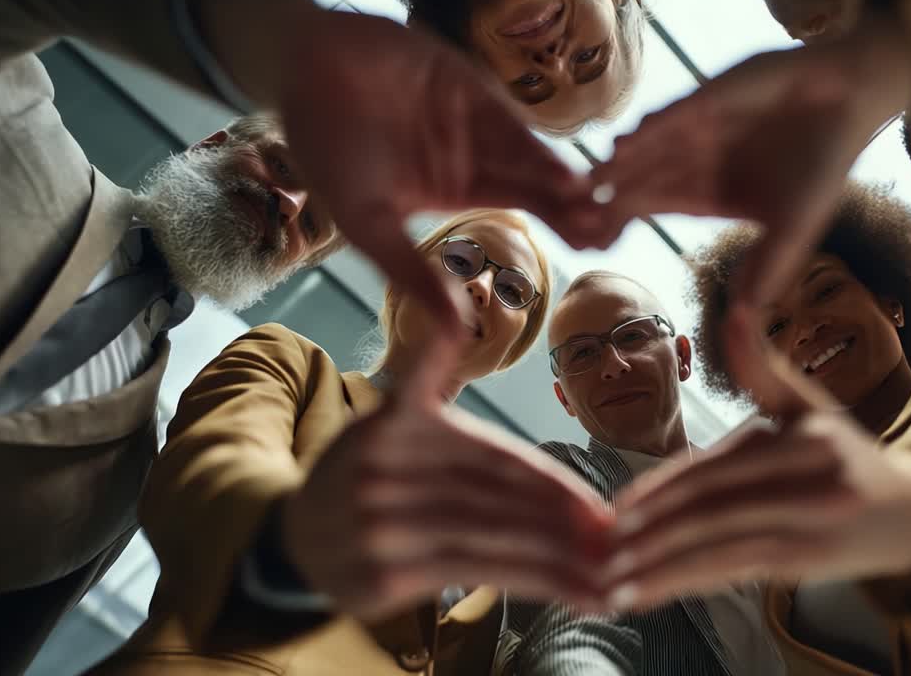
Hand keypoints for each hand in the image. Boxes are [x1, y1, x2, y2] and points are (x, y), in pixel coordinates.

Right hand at [199, 0, 589, 333]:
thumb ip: (409, 272)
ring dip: (565, 183)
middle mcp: (476, 155)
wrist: (302, 69)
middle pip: (538, 184)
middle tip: (615, 236)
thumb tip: (452, 335)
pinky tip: (569, 174)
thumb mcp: (367, 224)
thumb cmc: (326, 151)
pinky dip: (538, 148)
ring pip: (531, 157)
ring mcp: (475, 120)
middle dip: (575, 209)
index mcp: (456, 188)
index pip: (520, 211)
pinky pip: (510, 122)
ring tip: (600, 213)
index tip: (593, 254)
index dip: (557, 228)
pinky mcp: (469, 86)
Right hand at [282, 335, 613, 620]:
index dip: (551, 483)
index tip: (598, 509)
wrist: (295, 534)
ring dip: (556, 563)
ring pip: (489, 541)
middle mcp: (386, 468)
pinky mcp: (382, 573)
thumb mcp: (395, 417)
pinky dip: (528, 583)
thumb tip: (466, 318)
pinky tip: (568, 591)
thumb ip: (441, 390)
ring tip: (603, 579)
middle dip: (563, 525)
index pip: (494, 456)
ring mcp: (380, 523)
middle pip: (497, 500)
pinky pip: (470, 576)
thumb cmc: (371, 475)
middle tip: (616, 545)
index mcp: (402, 421)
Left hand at [588, 17, 910, 308]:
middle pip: (638, 177)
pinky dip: (654, 128)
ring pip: (648, 146)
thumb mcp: (792, 229)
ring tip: (591, 179)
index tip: (597, 238)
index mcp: (700, 190)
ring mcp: (697, 124)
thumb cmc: (821, 166)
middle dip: (608, 194)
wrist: (849, 103)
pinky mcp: (712, 94)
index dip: (621, 219)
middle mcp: (690, 157)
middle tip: (574, 212)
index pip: (649, 205)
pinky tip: (629, 141)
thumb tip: (746, 326)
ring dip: (620, 163)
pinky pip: (677, 114)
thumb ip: (767, 270)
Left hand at [605, 311, 910, 610]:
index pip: (720, 467)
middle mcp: (812, 483)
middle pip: (716, 510)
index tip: (619, 507)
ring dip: (663, 570)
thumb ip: (761, 366)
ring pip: (723, 549)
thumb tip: (736, 311)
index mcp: (804, 439)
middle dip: (654, 532)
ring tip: (615, 584)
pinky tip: (650, 595)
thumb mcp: (808, 404)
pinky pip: (737, 572)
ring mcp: (813, 527)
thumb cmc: (845, 452)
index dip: (664, 488)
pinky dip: (689, 584)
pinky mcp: (808, 564)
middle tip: (605, 548)